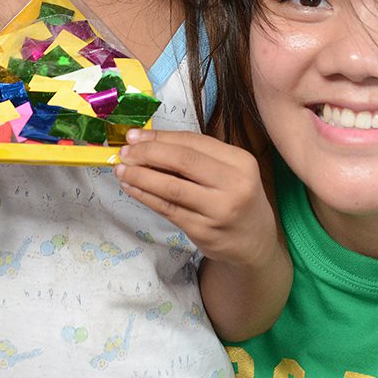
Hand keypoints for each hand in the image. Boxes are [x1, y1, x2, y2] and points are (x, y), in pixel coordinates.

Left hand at [115, 128, 278, 269]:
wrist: (256, 242)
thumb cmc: (236, 198)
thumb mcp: (229, 171)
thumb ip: (197, 156)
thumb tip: (149, 142)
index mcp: (240, 161)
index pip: (193, 142)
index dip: (160, 136)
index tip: (135, 135)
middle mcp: (233, 185)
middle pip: (182, 161)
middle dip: (147, 153)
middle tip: (125, 151)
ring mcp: (219, 210)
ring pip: (171, 187)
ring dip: (140, 176)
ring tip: (121, 169)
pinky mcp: (203, 231)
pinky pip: (167, 209)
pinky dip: (145, 196)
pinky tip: (132, 188)